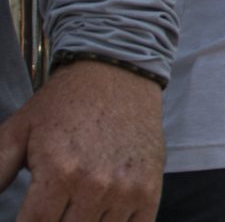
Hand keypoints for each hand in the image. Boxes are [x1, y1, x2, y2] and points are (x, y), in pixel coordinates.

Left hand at [0, 56, 163, 221]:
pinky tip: (98, 216)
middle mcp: (96, 184)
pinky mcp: (150, 188)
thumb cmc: (62, 104)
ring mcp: (128, 189)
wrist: (119, 74)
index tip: (30, 218)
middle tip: (50, 210)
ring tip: (71, 210)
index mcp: (59, 171)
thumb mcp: (17, 131)